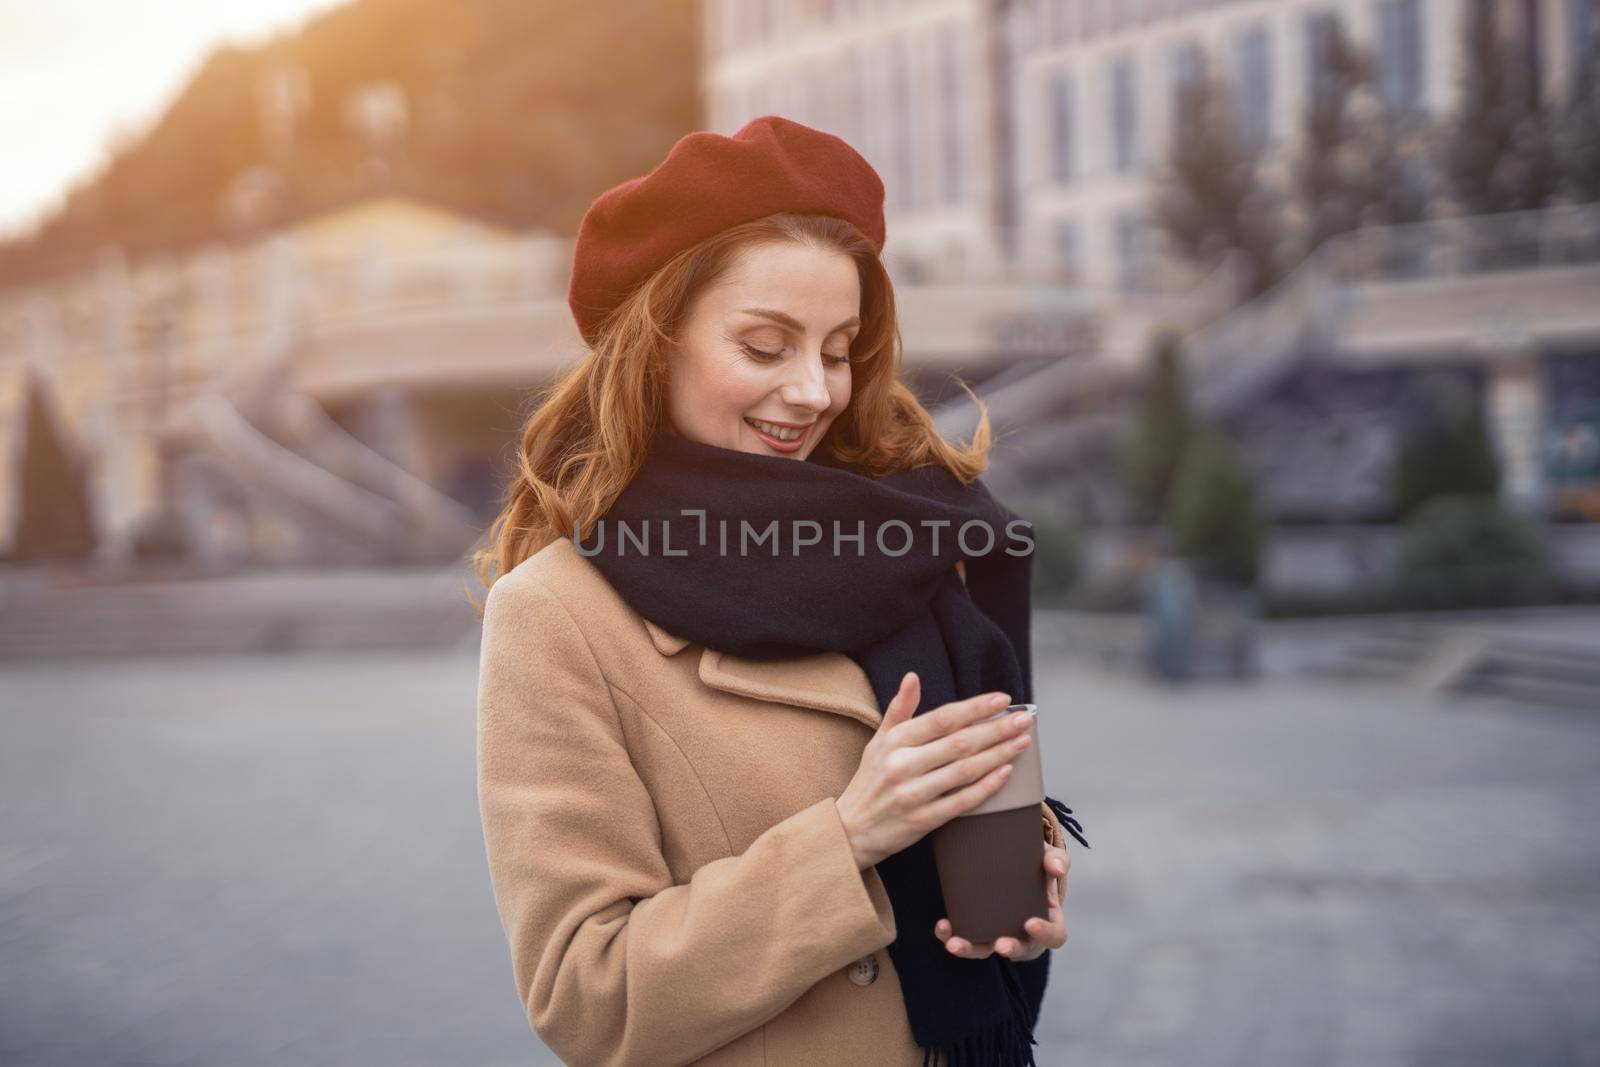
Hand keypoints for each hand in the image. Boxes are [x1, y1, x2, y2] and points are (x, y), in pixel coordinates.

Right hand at [835, 672, 1035, 869]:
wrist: (851, 830)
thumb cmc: (869, 781)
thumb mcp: (878, 741)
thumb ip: (899, 709)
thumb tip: (912, 677)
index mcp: (894, 741)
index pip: (942, 718)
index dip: (975, 707)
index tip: (1003, 700)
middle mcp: (902, 765)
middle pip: (959, 743)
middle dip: (997, 729)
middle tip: (1025, 720)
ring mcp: (913, 795)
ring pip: (965, 770)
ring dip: (999, 755)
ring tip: (1022, 742)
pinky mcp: (922, 821)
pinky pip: (962, 801)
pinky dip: (986, 787)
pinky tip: (1006, 773)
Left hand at [933, 839, 1068, 962]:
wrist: (1010, 862)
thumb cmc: (1035, 866)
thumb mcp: (1048, 859)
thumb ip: (1056, 860)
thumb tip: (1056, 868)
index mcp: (1048, 920)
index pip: (1054, 936)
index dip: (1044, 933)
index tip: (1030, 923)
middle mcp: (1023, 934)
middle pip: (1019, 950)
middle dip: (1009, 949)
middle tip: (1000, 945)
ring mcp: (998, 934)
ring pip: (985, 950)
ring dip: (970, 949)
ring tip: (955, 944)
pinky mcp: (976, 930)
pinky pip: (964, 939)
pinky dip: (951, 935)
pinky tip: (942, 926)